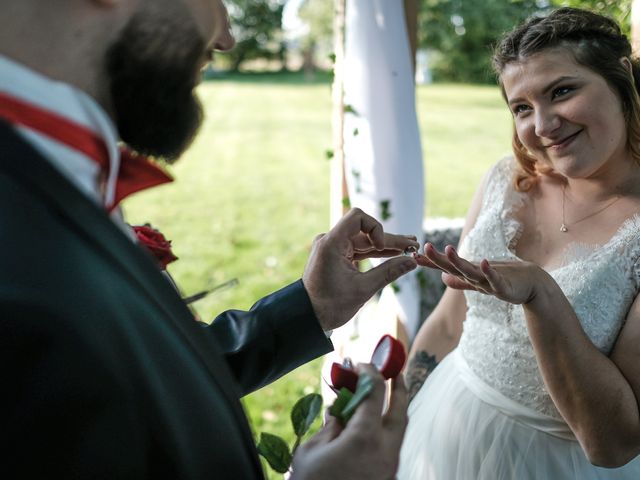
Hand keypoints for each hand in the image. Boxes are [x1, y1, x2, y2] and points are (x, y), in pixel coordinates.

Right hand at [290, 365, 407, 479]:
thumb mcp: (312, 450)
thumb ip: (331, 426)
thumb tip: (342, 410)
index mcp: (365, 438)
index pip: (374, 394)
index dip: (369, 373)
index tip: (361, 363)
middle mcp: (385, 450)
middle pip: (400, 411)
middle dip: (399, 388)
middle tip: (395, 372)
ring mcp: (390, 466)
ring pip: (400, 431)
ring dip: (395, 410)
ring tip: (387, 396)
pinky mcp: (387, 477)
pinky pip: (392, 446)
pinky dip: (386, 430)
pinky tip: (373, 426)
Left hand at [302, 208, 418, 330]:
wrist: (307, 317)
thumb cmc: (330, 305)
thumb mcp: (363, 289)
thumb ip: (389, 272)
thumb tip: (412, 262)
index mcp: (331, 244)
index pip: (358, 217)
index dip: (375, 228)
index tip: (382, 247)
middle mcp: (329, 241)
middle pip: (364, 231)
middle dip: (389, 239)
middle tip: (413, 244)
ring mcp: (332, 248)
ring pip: (363, 241)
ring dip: (384, 246)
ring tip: (408, 248)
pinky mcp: (335, 257)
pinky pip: (357, 250)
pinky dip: (373, 253)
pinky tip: (393, 254)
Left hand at [416, 243, 541, 304]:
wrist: (532, 284)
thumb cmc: (506, 280)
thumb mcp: (479, 284)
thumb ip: (461, 282)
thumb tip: (443, 278)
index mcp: (470, 273)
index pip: (446, 267)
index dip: (431, 262)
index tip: (414, 256)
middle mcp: (477, 273)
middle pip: (454, 266)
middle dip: (439, 258)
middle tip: (425, 247)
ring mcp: (489, 279)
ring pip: (471, 270)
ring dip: (460, 261)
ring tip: (449, 249)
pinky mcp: (503, 286)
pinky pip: (494, 278)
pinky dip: (489, 271)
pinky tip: (484, 262)